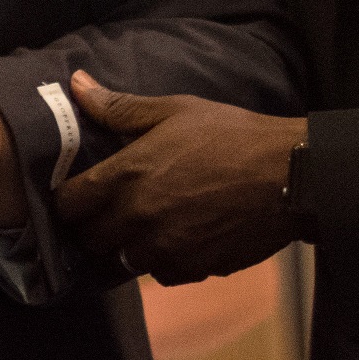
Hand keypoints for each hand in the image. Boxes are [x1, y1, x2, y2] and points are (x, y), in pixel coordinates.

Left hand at [55, 71, 306, 283]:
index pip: (68, 204)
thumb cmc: (233, 135)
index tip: (76, 197)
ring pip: (121, 263)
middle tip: (106, 216)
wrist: (290, 175)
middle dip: (92, 230)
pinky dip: (162, 262)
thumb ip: (119, 107)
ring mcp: (164, 248)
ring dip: (125, 249)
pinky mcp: (192, 269)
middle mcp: (137, 216)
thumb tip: (77, 85)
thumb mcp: (174, 110)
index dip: (68, 202)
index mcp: (126, 174)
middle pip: (88, 241)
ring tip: (141, 230)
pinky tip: (177, 240)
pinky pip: (160, 275)